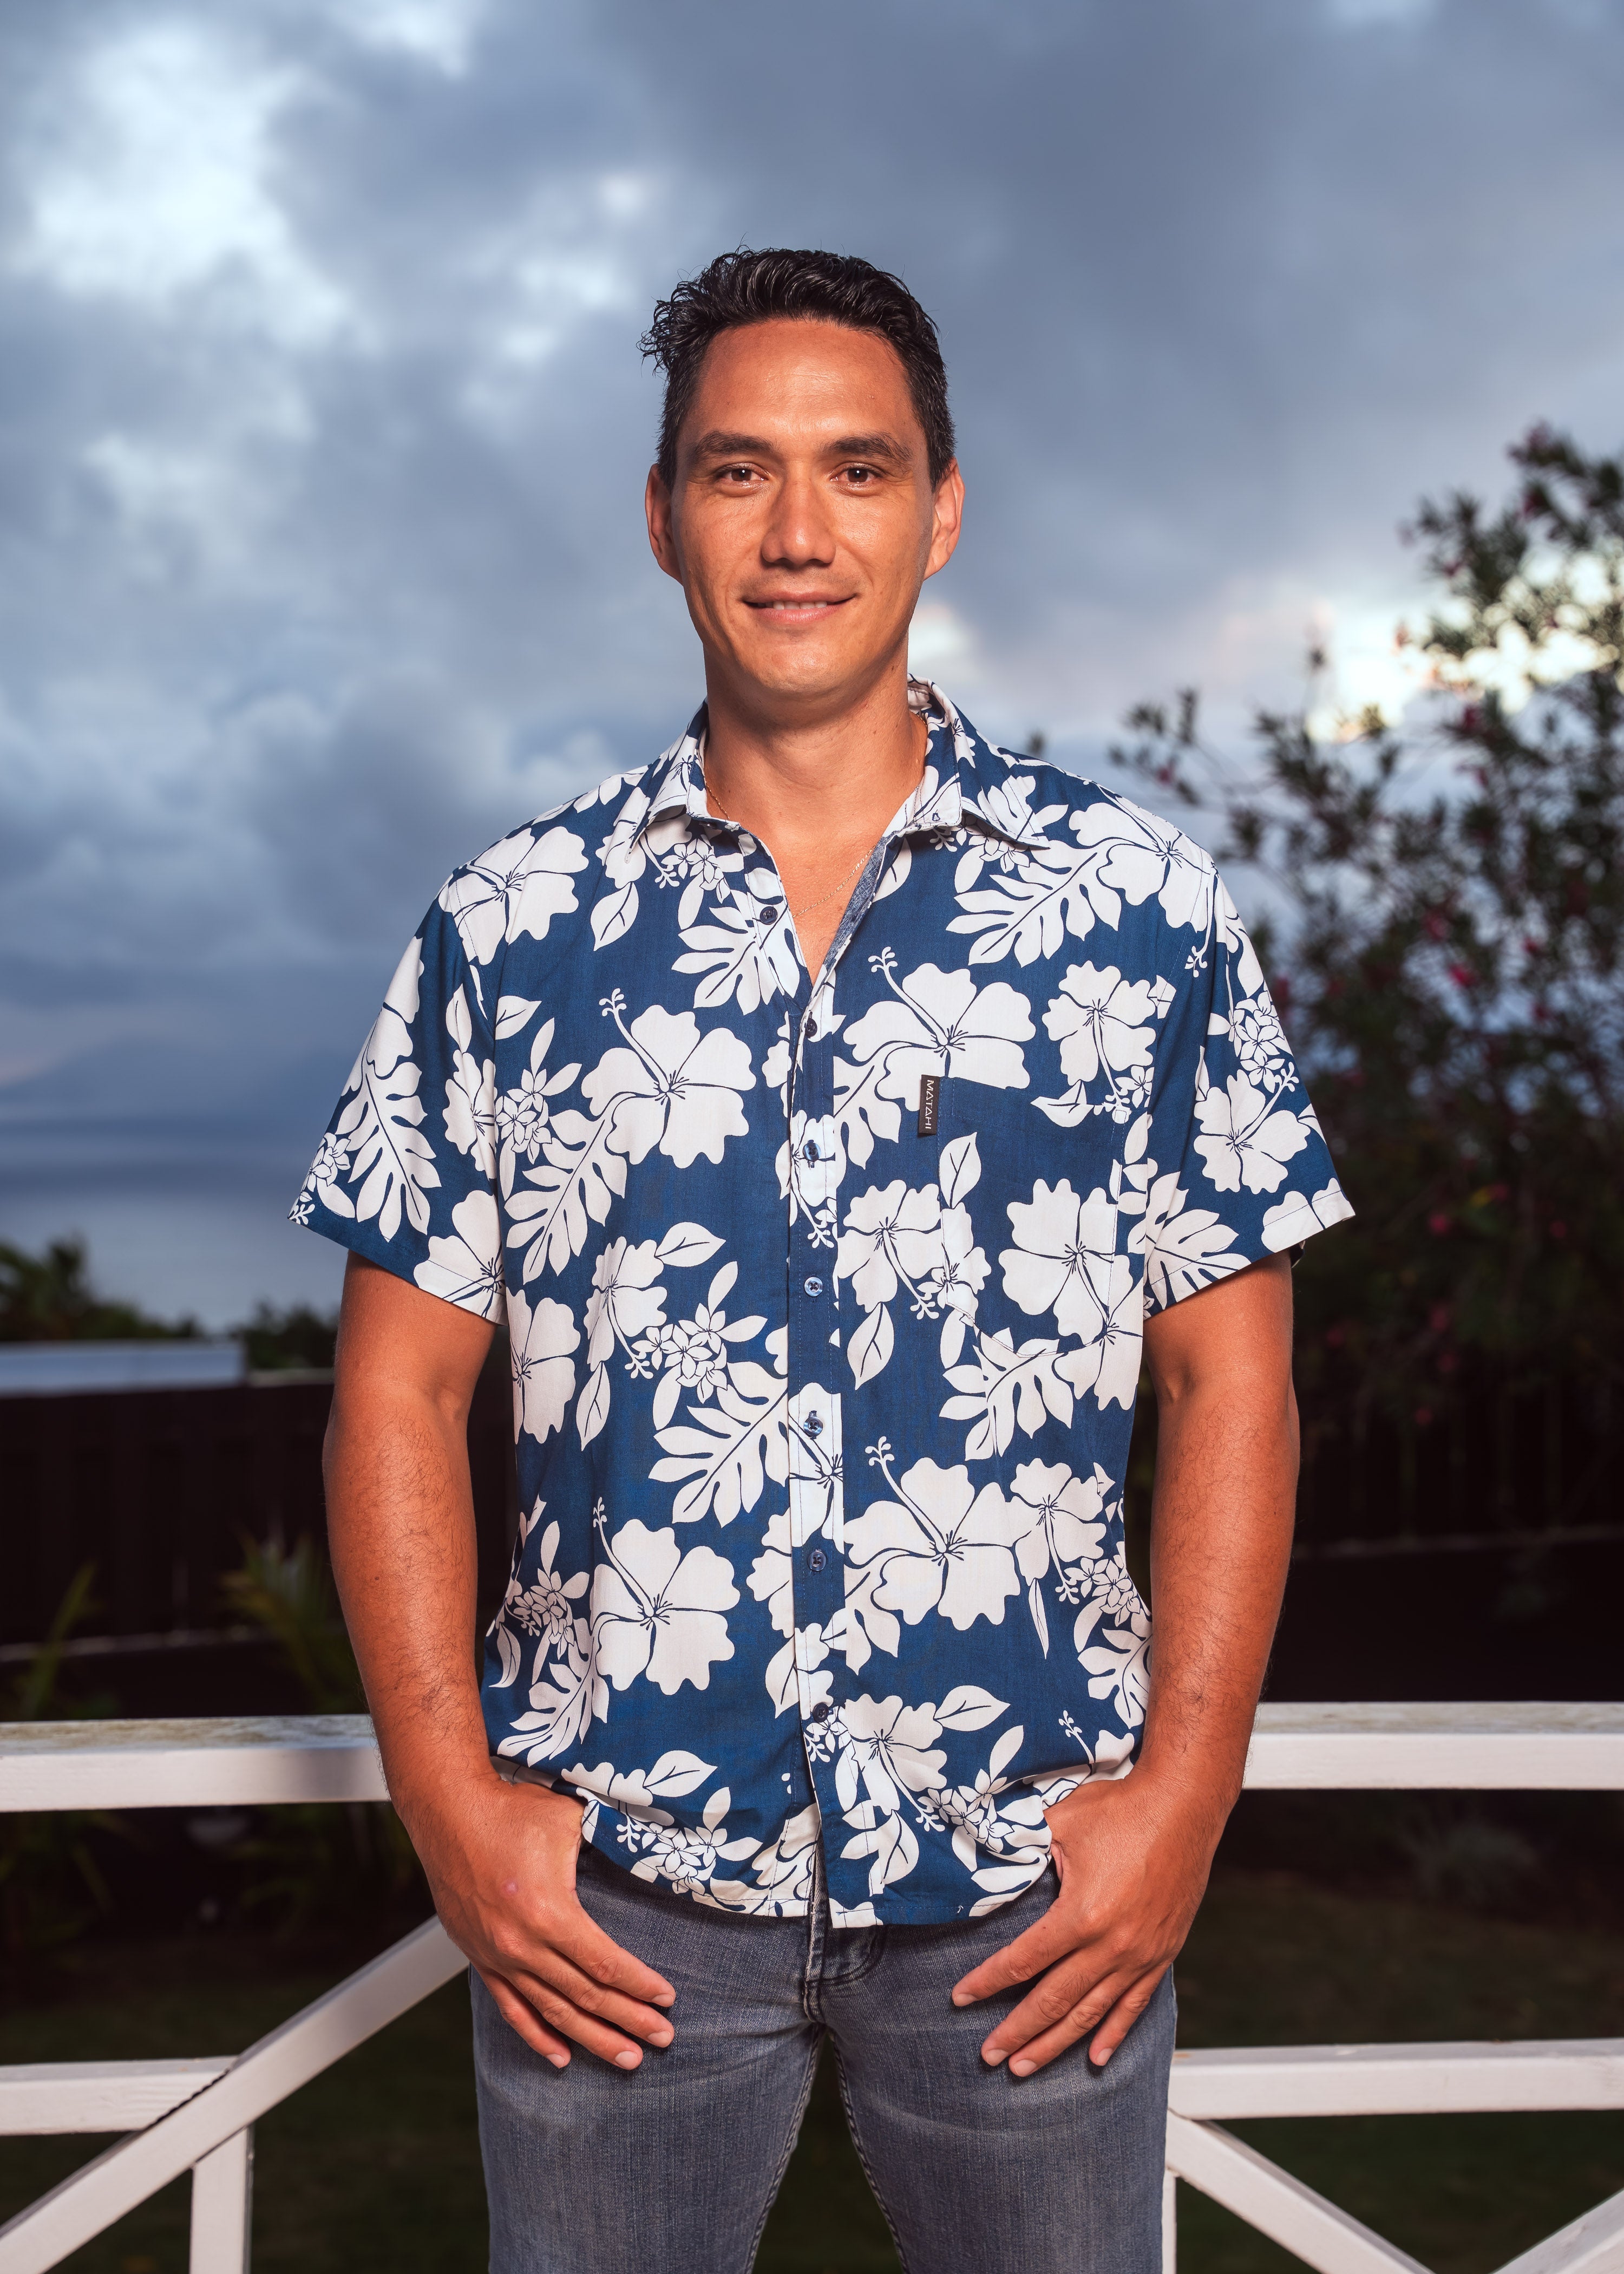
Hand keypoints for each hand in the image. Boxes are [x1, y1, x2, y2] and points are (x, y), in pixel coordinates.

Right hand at [406, 1772, 676, 2071]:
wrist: (448, 1813)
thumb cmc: (512, 1811)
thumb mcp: (570, 1821)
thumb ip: (605, 1845)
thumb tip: (645, 1854)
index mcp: (548, 1912)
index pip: (604, 1964)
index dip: (639, 1985)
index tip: (667, 1999)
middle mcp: (522, 1945)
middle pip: (585, 1996)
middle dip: (629, 2020)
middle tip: (663, 2038)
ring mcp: (498, 1957)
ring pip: (553, 2012)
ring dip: (592, 2038)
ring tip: (627, 2058)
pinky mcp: (481, 1959)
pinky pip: (513, 2009)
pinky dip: (538, 2036)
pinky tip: (562, 2057)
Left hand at [950, 1774, 1214, 2075]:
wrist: (1184, 1805)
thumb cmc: (1119, 1808)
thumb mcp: (1059, 1822)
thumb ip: (1021, 1849)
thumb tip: (983, 1862)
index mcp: (1081, 1915)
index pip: (1023, 1961)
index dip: (987, 1983)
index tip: (960, 1998)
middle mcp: (1111, 1946)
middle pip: (1053, 2001)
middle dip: (1016, 2032)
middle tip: (988, 2056)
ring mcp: (1140, 1956)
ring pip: (1091, 2014)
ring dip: (1055, 2044)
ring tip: (1025, 2067)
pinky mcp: (1162, 1955)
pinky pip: (1134, 2005)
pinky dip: (1113, 2034)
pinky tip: (1096, 2059)